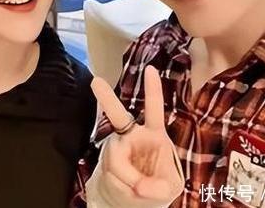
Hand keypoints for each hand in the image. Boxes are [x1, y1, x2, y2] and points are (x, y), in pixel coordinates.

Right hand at [90, 66, 183, 206]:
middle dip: (106, 98)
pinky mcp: (106, 162)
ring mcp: (116, 148)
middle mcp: (132, 136)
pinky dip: (121, 189)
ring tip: (138, 190)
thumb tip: (140, 186)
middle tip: (95, 82)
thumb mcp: (169, 186)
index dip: (153, 89)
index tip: (150, 69)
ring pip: (116, 161)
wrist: (133, 200)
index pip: (154, 109)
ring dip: (128, 180)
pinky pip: (111, 175)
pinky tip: (126, 191)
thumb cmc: (157, 186)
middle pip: (117, 116)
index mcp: (154, 134)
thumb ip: (159, 185)